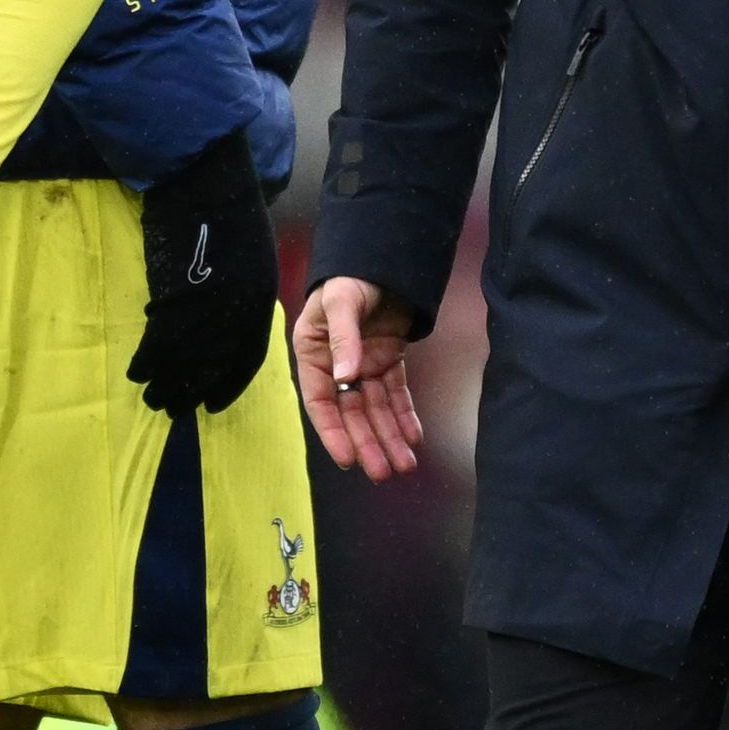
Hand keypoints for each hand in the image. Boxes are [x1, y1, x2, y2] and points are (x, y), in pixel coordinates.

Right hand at [131, 131, 281, 416]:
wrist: (205, 182)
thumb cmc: (228, 214)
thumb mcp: (248, 262)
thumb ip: (238, 297)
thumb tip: (221, 328)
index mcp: (259, 302)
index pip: (246, 360)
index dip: (226, 385)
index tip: (209, 404)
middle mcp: (236, 312)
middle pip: (213, 366)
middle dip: (191, 391)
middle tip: (172, 408)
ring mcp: (204, 306)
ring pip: (183, 360)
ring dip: (165, 383)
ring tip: (151, 396)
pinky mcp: (173, 296)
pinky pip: (158, 341)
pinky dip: (146, 360)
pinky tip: (136, 371)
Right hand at [298, 276, 425, 477]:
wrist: (383, 256)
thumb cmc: (351, 276)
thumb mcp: (340, 302)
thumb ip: (343, 338)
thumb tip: (345, 376)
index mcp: (314, 354)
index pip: (321, 402)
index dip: (334, 432)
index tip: (348, 458)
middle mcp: (337, 365)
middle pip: (352, 413)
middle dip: (369, 443)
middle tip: (383, 472)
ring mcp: (364, 364)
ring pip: (376, 409)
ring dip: (389, 436)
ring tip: (404, 465)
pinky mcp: (388, 359)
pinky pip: (396, 393)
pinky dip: (405, 415)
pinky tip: (414, 437)